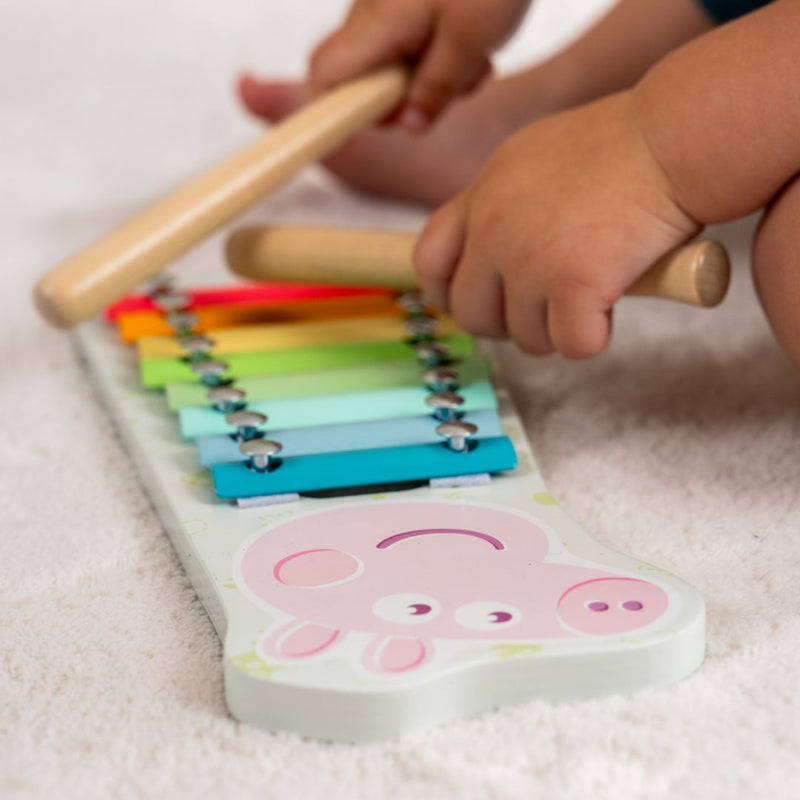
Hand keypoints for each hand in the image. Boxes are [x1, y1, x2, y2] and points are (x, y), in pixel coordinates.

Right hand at [309, 0, 531, 131]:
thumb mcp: (470, 41)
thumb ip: (436, 89)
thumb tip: (408, 127)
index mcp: (377, 23)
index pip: (324, 75)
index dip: (330, 111)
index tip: (358, 130)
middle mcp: (372, 12)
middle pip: (359, 77)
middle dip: (399, 99)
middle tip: (446, 95)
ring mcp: (390, 5)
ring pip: (392, 63)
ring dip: (430, 79)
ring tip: (476, 65)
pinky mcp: (411, 2)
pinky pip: (411, 43)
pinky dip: (440, 57)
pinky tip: (476, 50)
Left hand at [414, 92, 700, 357]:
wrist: (672, 137)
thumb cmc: (622, 143)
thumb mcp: (535, 156)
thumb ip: (505, 204)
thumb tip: (493, 253)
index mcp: (482, 195)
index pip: (429, 259)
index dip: (445, 293)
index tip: (471, 303)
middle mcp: (494, 231)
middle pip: (470, 313)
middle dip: (504, 324)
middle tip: (542, 313)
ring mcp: (529, 261)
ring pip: (524, 337)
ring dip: (555, 331)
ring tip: (589, 298)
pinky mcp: (572, 286)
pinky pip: (572, 344)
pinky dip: (594, 336)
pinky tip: (612, 306)